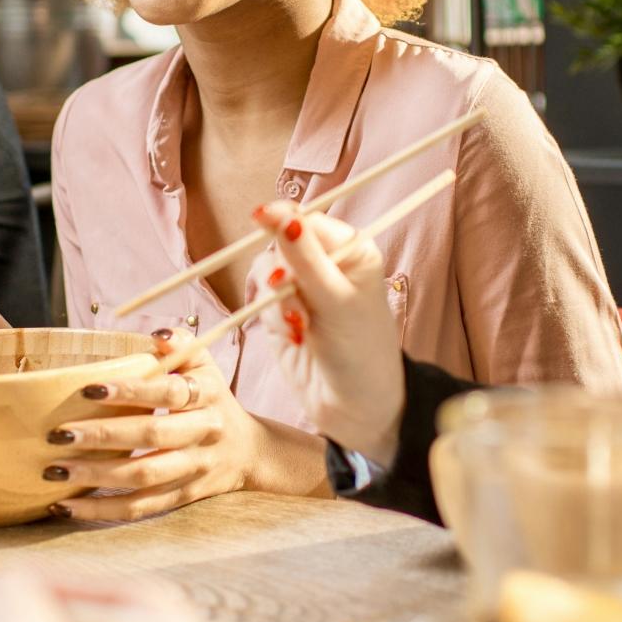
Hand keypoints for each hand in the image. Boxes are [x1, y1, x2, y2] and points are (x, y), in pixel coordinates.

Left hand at [44, 339, 328, 519]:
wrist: (250, 452)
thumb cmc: (213, 400)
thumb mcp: (206, 367)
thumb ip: (182, 346)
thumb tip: (156, 334)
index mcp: (207, 396)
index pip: (169, 392)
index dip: (131, 391)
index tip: (89, 390)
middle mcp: (203, 434)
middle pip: (152, 436)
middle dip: (103, 436)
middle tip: (59, 434)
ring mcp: (193, 470)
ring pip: (143, 478)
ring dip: (96, 476)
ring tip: (54, 471)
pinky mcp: (181, 498)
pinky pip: (140, 509)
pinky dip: (102, 511)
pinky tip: (66, 506)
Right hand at [248, 202, 404, 464]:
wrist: (355, 409)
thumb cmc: (362, 351)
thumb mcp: (337, 299)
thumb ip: (304, 257)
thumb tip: (278, 213)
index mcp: (350, 250)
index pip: (307, 220)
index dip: (283, 220)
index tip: (261, 217)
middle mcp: (324, 264)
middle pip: (279, 244)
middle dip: (283, 273)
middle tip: (297, 300)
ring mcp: (300, 290)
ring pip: (265, 274)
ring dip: (278, 300)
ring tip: (300, 326)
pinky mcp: (279, 315)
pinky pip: (260, 302)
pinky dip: (273, 319)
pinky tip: (295, 338)